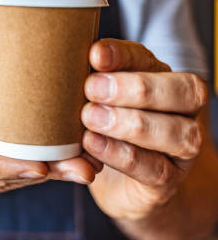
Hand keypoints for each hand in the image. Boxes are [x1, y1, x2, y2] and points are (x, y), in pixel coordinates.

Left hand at [82, 39, 207, 219]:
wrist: (123, 186)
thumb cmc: (103, 132)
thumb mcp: (92, 104)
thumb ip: (85, 84)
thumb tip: (56, 60)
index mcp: (161, 79)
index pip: (151, 60)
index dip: (124, 56)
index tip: (94, 54)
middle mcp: (182, 110)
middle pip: (182, 91)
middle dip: (135, 88)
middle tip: (91, 88)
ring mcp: (181, 148)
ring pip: (176, 131)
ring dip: (130, 123)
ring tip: (90, 118)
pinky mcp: (168, 181)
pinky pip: (154, 168)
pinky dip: (121, 155)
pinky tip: (93, 144)